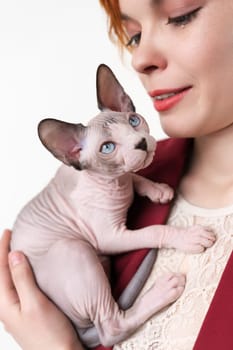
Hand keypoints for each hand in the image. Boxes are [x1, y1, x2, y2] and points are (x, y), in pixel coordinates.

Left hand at [0, 229, 84, 349]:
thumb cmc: (50, 335)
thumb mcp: (35, 303)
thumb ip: (22, 279)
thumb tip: (13, 256)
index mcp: (4, 304)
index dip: (2, 249)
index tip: (7, 232)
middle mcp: (6, 307)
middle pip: (0, 275)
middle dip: (2, 255)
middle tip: (7, 237)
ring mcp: (14, 311)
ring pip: (7, 281)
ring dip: (9, 264)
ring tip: (14, 250)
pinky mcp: (24, 313)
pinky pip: (15, 287)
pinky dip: (17, 274)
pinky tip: (23, 272)